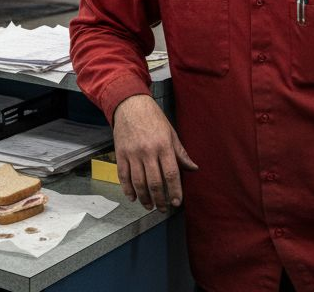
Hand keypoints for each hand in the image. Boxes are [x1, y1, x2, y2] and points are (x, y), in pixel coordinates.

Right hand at [112, 94, 197, 211]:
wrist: (130, 105)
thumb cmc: (153, 118)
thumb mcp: (171, 133)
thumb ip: (181, 153)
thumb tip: (194, 168)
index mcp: (163, 146)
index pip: (171, 174)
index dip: (174, 191)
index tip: (176, 202)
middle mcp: (147, 151)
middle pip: (154, 182)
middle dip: (159, 199)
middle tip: (162, 209)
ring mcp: (132, 153)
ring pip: (138, 182)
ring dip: (144, 198)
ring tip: (149, 206)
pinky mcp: (120, 153)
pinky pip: (123, 176)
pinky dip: (127, 189)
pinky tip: (132, 197)